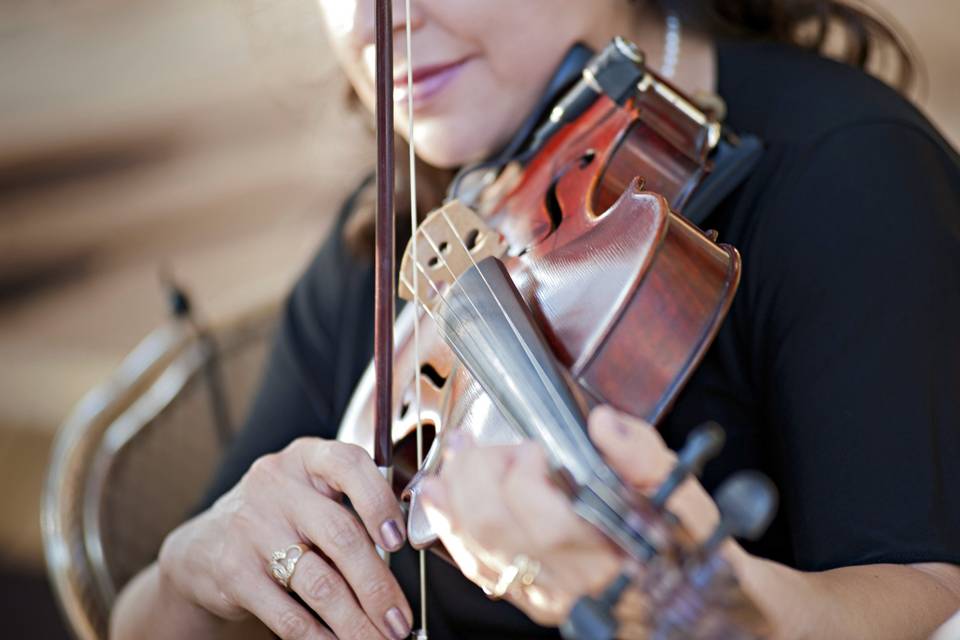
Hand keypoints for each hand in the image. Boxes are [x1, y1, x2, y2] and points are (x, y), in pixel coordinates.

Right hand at [157, 438, 413, 639]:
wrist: (206, 545)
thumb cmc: (281, 518)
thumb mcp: (311, 495)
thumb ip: (353, 513)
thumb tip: (400, 562)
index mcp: (307, 458)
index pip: (348, 464)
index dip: (379, 501)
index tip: (399, 541)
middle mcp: (277, 485)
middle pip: (341, 535)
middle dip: (378, 586)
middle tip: (399, 620)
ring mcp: (251, 527)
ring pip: (320, 582)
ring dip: (356, 621)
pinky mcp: (233, 571)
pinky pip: (288, 613)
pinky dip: (320, 637)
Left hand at [418, 405, 729, 626]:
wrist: (699, 604)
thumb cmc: (689, 541)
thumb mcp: (683, 492)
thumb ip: (644, 456)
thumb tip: (604, 424)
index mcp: (613, 553)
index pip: (544, 520)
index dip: (524, 474)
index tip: (534, 445)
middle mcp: (574, 583)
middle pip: (497, 529)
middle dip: (477, 474)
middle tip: (488, 443)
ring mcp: (549, 596)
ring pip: (480, 549)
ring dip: (455, 494)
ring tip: (458, 453)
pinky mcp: (535, 600)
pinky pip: (480, 567)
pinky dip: (451, 527)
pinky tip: (438, 495)